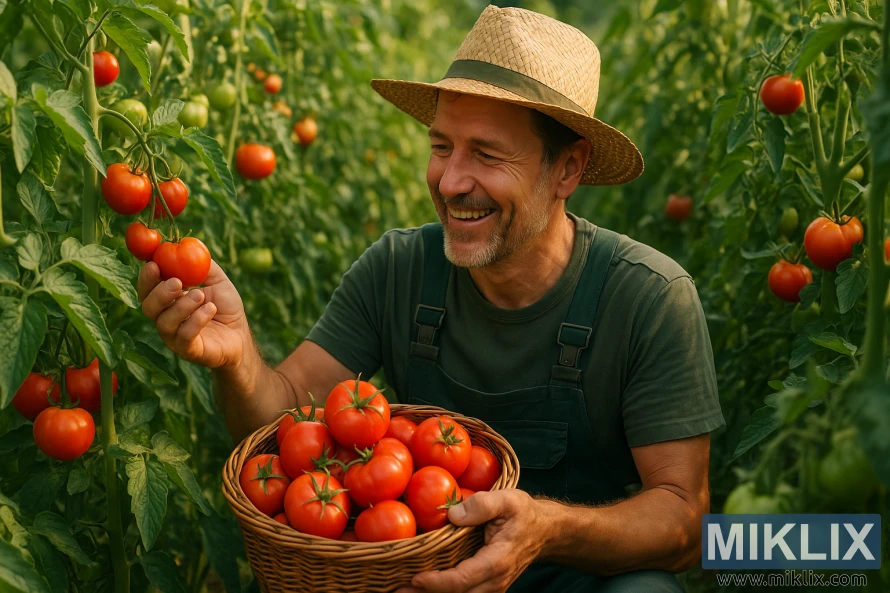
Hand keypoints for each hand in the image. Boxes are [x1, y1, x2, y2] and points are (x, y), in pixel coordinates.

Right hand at [138, 260, 248, 368]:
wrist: (240, 335)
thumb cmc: (225, 307)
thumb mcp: (216, 280)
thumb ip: (201, 264)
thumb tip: (187, 244)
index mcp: (167, 300)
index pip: (148, 288)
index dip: (147, 277)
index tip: (153, 263)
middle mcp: (165, 318)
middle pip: (148, 307)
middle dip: (159, 292)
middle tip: (176, 282)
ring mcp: (174, 336)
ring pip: (165, 322)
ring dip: (182, 306)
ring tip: (201, 296)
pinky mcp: (188, 350)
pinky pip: (184, 336)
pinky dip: (196, 320)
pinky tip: (210, 309)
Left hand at [397, 490, 550, 592]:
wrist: (544, 531)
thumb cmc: (524, 514)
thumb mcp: (508, 500)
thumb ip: (482, 505)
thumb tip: (452, 515)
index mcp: (496, 562)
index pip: (462, 579)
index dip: (437, 582)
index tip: (414, 578)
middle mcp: (492, 582)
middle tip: (394, 587)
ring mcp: (489, 587)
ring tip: (398, 588)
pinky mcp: (484, 586)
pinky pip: (461, 592)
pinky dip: (440, 589)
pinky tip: (418, 584)